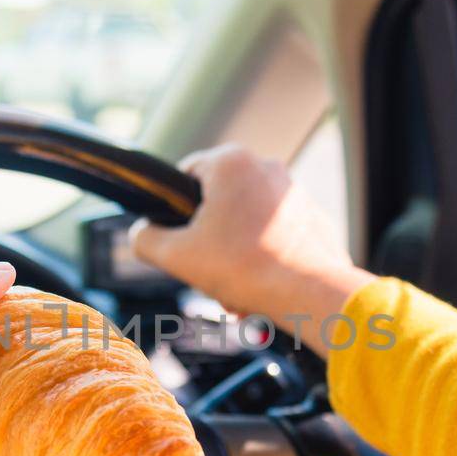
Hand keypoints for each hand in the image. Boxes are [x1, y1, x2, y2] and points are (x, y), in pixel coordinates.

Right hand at [131, 144, 374, 353]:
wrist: (308, 293)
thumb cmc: (243, 269)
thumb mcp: (175, 256)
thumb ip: (145, 238)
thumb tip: (142, 233)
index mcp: (230, 162)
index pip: (186, 175)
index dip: (175, 209)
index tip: (181, 239)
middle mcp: (266, 167)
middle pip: (219, 201)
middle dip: (210, 239)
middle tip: (209, 271)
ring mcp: (295, 191)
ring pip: (248, 221)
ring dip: (237, 253)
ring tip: (237, 289)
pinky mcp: (314, 216)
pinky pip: (277, 233)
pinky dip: (265, 256)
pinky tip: (263, 286)